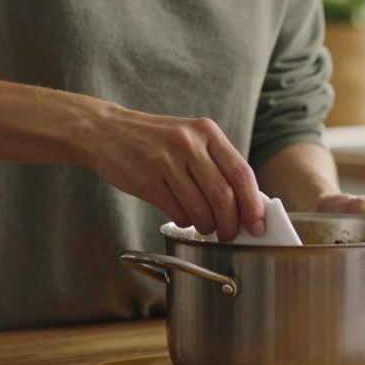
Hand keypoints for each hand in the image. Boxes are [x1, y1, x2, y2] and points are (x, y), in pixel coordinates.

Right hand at [91, 107, 263, 240]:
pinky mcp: (147, 181)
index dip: (253, 204)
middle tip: (230, 234)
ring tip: (206, 227)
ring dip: (208, 226)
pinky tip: (183, 216)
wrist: (106, 131)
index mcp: (206, 131)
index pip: (241, 172)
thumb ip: (217, 162)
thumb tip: (247, 201)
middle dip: (232, 223)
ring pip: (201, 208)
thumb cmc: (155, 139)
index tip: (258, 224)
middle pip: (224, 195)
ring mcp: (166, 162)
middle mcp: (188, 144)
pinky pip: (177, 212)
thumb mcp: (190, 137)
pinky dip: (185, 222)